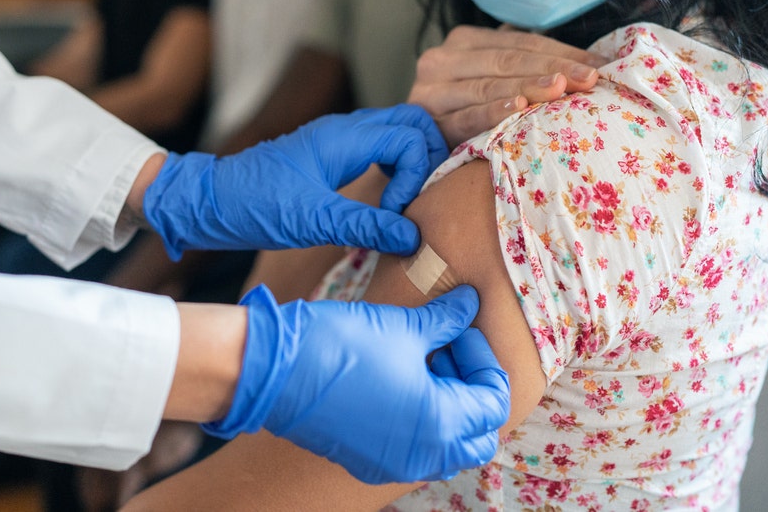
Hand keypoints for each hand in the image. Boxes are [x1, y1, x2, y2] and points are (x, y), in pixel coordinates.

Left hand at [144, 105, 446, 258]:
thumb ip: (365, 226)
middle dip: (428, 157)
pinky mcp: (331, 156)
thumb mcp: (312, 220)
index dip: (416, 175)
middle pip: (411, 122)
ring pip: (396, 133)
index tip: (395, 212)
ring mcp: (338, 141)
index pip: (410, 136)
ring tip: (405, 203)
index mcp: (343, 137)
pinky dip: (395, 168)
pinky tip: (386, 201)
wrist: (209, 202)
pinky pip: (378, 149)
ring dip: (413, 162)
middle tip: (420, 199)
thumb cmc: (254, 205)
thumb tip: (413, 237)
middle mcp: (345, 130)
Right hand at [203, 285, 509, 484]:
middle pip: (476, 434)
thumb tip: (469, 303)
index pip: (493, 401)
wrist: (274, 369)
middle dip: (471, 389)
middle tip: (448, 348)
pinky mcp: (365, 460)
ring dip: (448, 406)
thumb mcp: (402, 326)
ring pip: (445, 446)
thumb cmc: (341, 345)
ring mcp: (392, 465)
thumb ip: (445, 320)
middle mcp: (422, 456)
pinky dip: (419, 420)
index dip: (483, 359)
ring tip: (422, 361)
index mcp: (441, 425)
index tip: (460, 328)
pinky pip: (412, 449)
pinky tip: (397, 379)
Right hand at [409, 25, 608, 147]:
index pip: (519, 41)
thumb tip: (590, 62)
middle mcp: (442, 59)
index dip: (560, 51)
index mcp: (463, 42)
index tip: (599, 65)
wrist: (412, 153)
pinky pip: (465, 115)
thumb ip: (524, 65)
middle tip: (589, 79)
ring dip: (527, 87)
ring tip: (561, 89)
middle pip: (506, 60)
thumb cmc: (466, 116)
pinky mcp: (426, 121)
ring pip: (487, 85)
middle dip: (552, 67)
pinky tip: (518, 108)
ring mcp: (430, 90)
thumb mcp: (492, 82)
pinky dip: (492, 111)